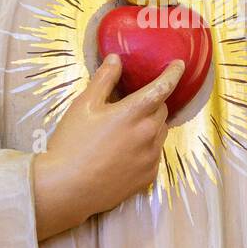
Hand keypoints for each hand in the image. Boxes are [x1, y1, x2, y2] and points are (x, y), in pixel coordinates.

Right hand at [32, 53, 185, 235]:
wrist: (67, 188)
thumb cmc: (72, 143)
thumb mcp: (83, 105)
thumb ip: (104, 79)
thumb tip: (116, 59)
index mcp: (134, 113)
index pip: (163, 87)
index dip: (173, 73)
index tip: (179, 65)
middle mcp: (149, 134)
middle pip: (162, 110)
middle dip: (152, 103)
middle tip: (131, 106)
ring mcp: (151, 157)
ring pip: (160, 132)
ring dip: (150, 125)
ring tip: (125, 131)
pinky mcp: (148, 177)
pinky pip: (155, 154)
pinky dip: (146, 148)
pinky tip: (124, 153)